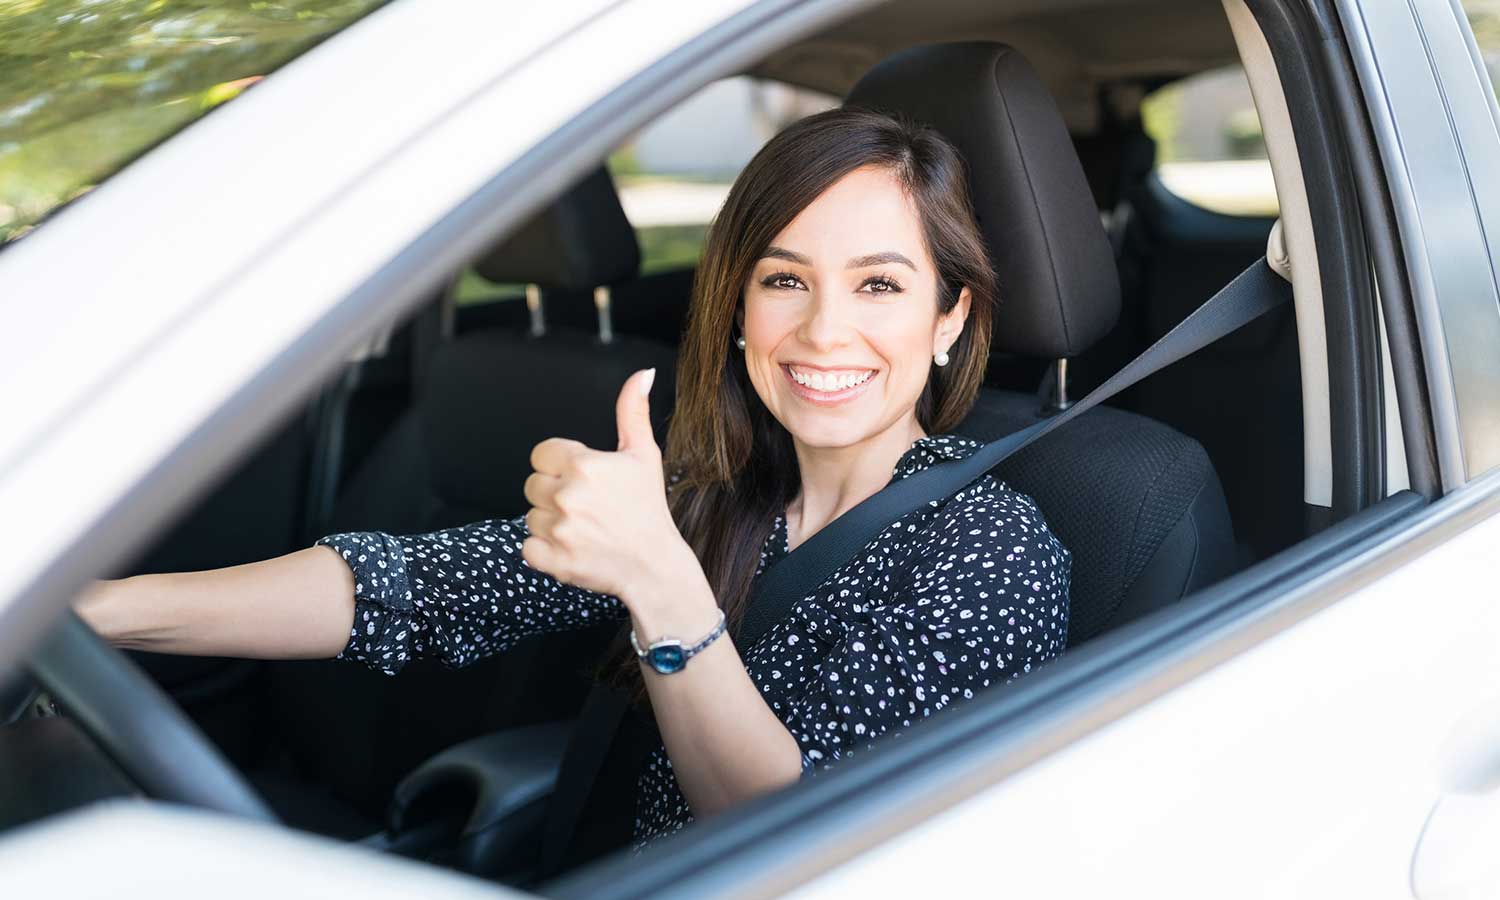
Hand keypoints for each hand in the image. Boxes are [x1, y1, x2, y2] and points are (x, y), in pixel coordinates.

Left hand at [521, 369, 702, 611]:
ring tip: (583, 528)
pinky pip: (527, 547)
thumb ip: (633, 411)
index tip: (583, 480)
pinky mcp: (552, 559)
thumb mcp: (644, 455)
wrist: (655, 565)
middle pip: (533, 485)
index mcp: (584, 465)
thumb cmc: (649, 509)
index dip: (560, 466)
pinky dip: (544, 550)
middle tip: (586, 506)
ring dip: (551, 522)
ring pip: (531, 516)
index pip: (541, 455)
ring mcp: (558, 529)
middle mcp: (567, 495)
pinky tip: (572, 546)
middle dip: (554, 494)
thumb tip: (643, 374)